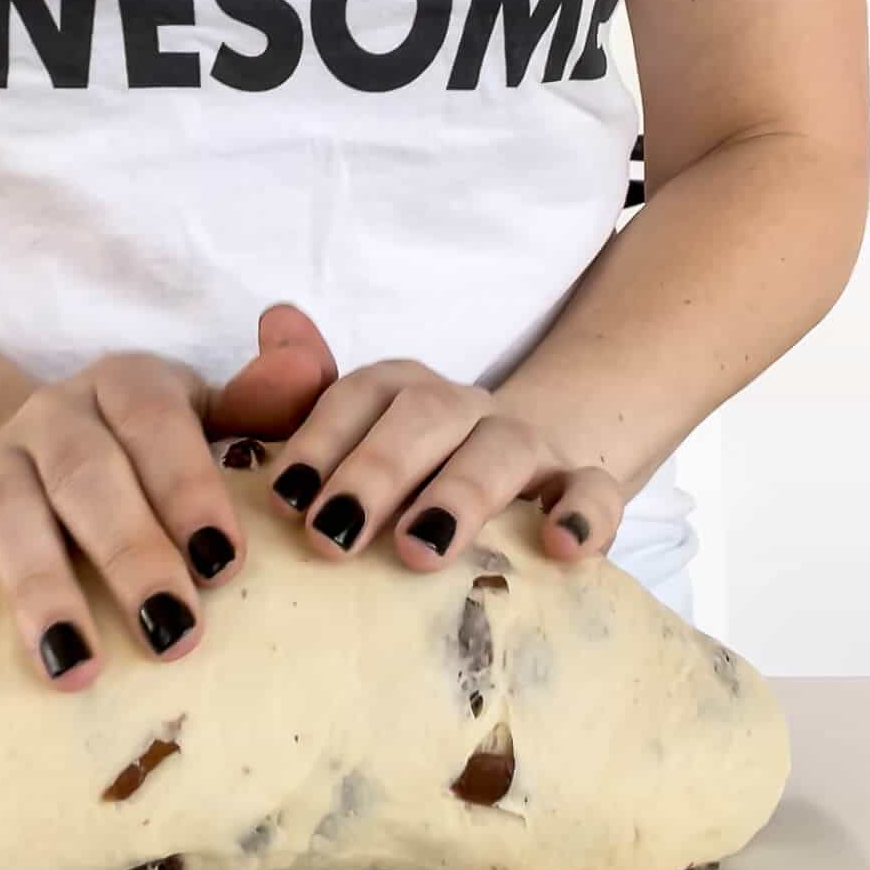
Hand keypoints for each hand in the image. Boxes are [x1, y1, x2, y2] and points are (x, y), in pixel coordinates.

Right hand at [0, 304, 336, 699]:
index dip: (188, 485)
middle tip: (174, 632)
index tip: (226, 560)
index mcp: (125, 385)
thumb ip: (265, 403)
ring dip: (38, 593)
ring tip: (74, 671)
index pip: (155, 420)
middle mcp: (50, 417)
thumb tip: (311, 369)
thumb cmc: (153, 451)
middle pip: (85, 476)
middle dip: (129, 553)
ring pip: (5, 519)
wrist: (39, 447)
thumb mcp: (211, 416)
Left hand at [264, 343, 624, 568]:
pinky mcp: (585, 487)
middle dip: (375, 472)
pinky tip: (561, 547)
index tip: (284, 498)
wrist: (541, 466)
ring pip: (502, 451)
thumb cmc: (422, 473)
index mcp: (403, 393)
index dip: (319, 440)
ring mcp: (530, 446)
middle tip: (330, 537)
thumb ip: (300, 398)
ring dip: (459, 495)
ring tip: (419, 550)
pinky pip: (596, 490)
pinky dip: (584, 514)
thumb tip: (273, 320)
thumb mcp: (359, 443)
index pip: (359, 395)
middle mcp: (464, 409)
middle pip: (424, 417)